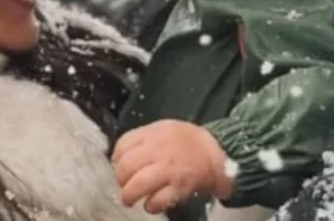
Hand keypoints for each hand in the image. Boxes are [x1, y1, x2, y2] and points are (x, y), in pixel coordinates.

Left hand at [112, 120, 234, 212]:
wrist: (216, 149)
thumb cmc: (187, 140)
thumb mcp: (163, 129)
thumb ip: (142, 139)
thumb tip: (120, 155)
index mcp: (152, 134)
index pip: (122, 146)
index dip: (117, 159)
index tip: (121, 166)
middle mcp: (157, 151)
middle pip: (125, 167)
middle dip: (121, 179)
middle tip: (125, 184)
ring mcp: (168, 170)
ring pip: (137, 185)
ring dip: (129, 196)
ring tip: (129, 199)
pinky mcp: (179, 187)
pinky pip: (157, 201)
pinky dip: (151, 205)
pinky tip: (151, 204)